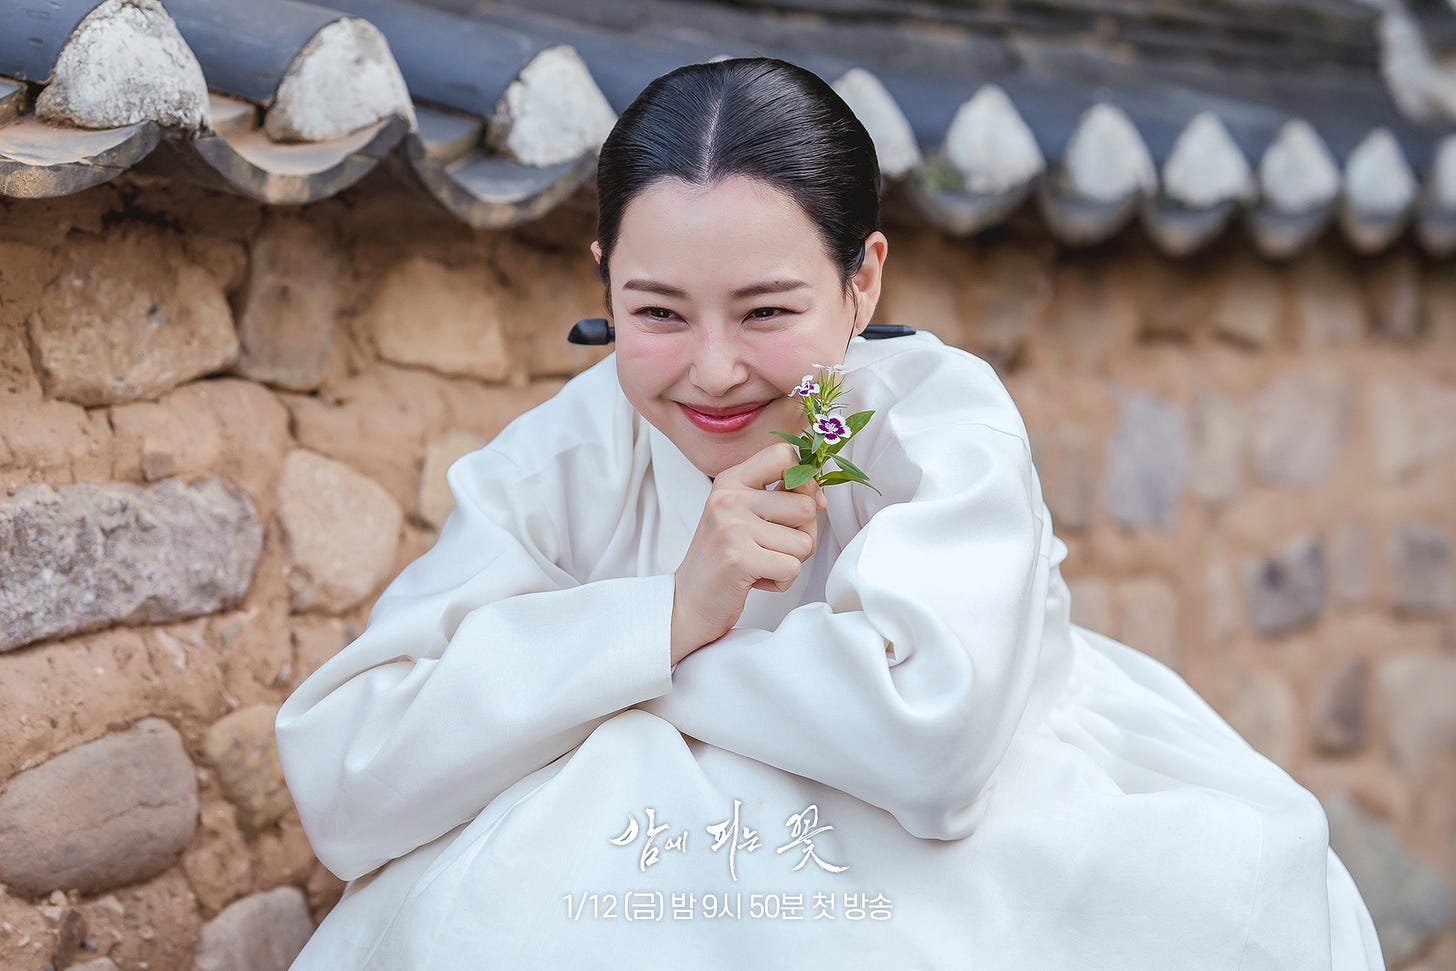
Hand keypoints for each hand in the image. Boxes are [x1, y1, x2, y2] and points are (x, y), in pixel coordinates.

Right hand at [671, 442, 826, 665]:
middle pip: (806, 507)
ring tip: (761, 564)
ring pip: (804, 541)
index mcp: (731, 480)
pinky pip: (793, 568)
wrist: (689, 602)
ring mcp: (732, 527)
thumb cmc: (725, 559)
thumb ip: (779, 498)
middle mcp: (729, 498)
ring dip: (790, 562)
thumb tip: (821, 497)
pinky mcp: (738, 558)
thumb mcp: (744, 515)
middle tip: (773, 549)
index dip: (806, 482)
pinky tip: (756, 580)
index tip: (800, 507)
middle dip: (802, 535)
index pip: (785, 456)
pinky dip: (782, 582)